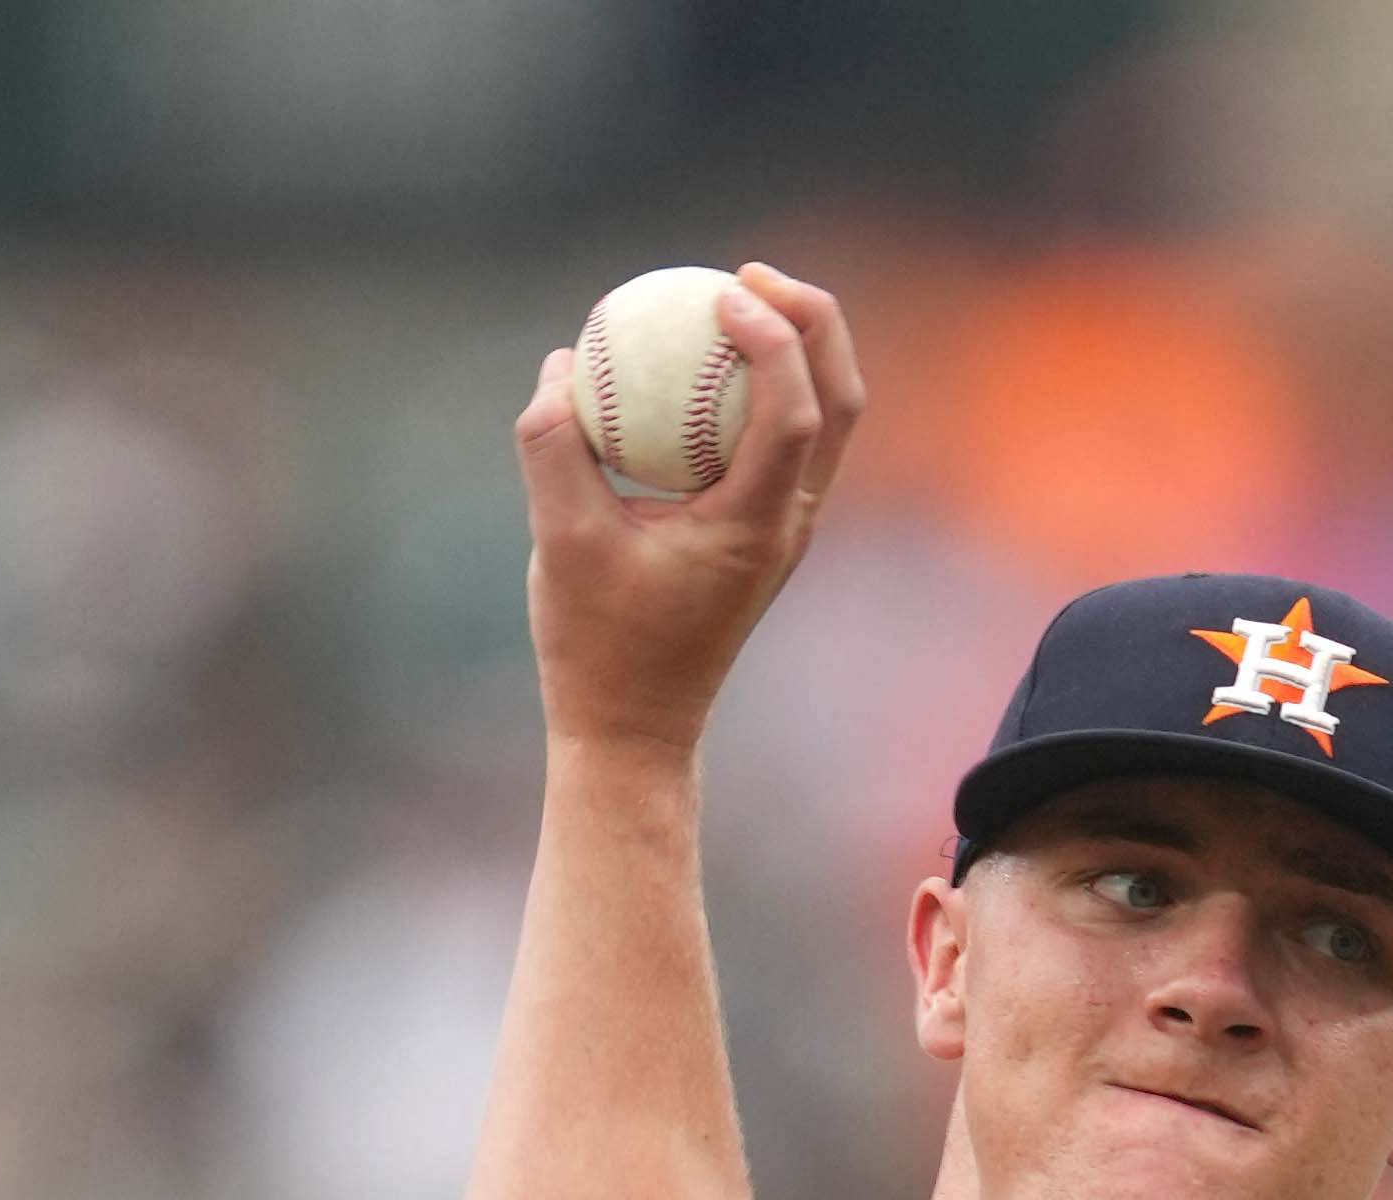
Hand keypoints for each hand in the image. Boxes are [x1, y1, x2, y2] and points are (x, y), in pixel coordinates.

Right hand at [514, 265, 861, 759]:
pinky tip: (703, 364)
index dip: (772, 335)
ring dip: (796, 349)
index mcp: (755, 528)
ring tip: (733, 302)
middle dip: (811, 320)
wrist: (632, 731)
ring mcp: (784, 530)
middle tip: (745, 274)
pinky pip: (782, 440)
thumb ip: (552, 446)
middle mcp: (787, 525)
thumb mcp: (557, 542)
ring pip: (826, 419)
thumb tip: (561, 364)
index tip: (719, 292)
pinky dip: (760, 389)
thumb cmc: (596, 647)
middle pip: (840, 399)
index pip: (796, 411)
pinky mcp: (765, 533)